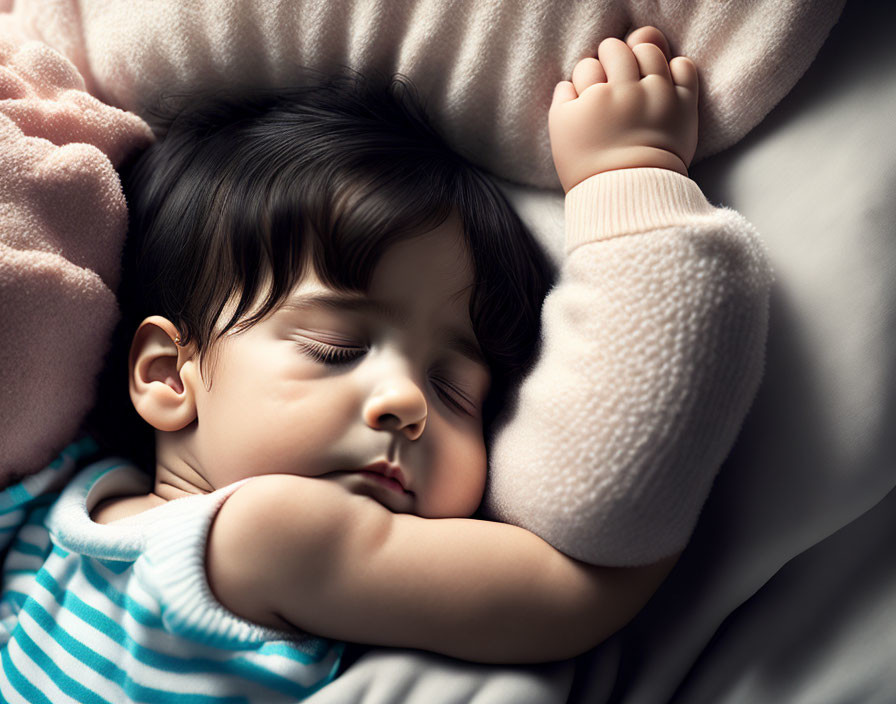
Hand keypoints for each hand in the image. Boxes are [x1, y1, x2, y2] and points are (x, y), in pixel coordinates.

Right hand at [549, 26, 697, 192]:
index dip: (587, 78)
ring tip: (637, 74)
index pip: (587, 66)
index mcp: (594, 97)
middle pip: (615, 50)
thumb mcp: (560, 134)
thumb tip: (570, 82)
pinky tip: (663, 81)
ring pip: (648, 50)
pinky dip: (674, 68)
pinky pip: (684, 66)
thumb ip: (562, 100)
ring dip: (640, 57)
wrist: (629, 192)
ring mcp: (658, 95)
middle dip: (610, 57)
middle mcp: (626, 90)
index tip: (591, 94)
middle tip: (611, 73)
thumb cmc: (589, 168)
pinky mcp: (683, 104)